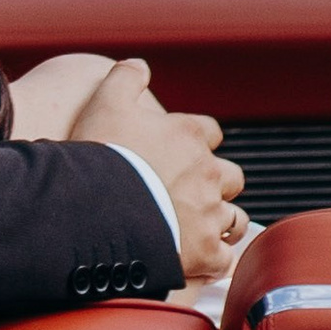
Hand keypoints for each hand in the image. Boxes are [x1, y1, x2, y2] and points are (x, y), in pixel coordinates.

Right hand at [68, 57, 246, 282]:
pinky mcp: (205, 253)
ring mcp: (210, 214)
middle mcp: (208, 172)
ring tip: (198, 229)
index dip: (195, 142)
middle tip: (189, 193)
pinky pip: (223, 260)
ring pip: (234, 218)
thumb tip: (139, 65)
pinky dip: (215, 262)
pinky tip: (200, 264)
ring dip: (221, 222)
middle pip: (229, 175)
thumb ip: (125, 78)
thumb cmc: (101, 155)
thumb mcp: (105, 103)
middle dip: (215, 183)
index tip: (178, 152)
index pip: (209, 133)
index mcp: (189, 135)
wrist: (96, 210)